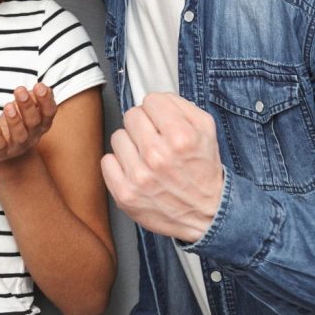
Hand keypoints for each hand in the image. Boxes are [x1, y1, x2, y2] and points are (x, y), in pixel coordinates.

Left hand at [0, 83, 57, 164]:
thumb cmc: (16, 124)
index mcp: (42, 124)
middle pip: (34, 122)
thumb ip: (34, 99)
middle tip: (20, 90)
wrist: (2, 152)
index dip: (46, 100)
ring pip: (19, 134)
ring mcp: (17, 145)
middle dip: (28, 106)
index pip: (49, 112)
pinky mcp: (1, 151)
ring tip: (8, 105)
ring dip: (14, 120)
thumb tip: (43, 87)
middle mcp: (32, 136)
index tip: (39, 86)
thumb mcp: (26, 110)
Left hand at [101, 91, 225, 242]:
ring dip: (131, 145)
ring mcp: (139, 177)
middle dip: (144, 126)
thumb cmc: (204, 172)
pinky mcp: (125, 194)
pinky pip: (107, 161)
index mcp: (181, 138)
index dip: (159, 110)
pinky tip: (137, 171)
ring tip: (147, 159)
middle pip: (132, 116)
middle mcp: (158, 157)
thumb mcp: (207, 132)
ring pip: (118, 137)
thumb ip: (182, 106)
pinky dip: (119, 165)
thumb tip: (157, 98)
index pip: (151, 101)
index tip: (163, 122)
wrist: (207, 215)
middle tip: (156, 141)